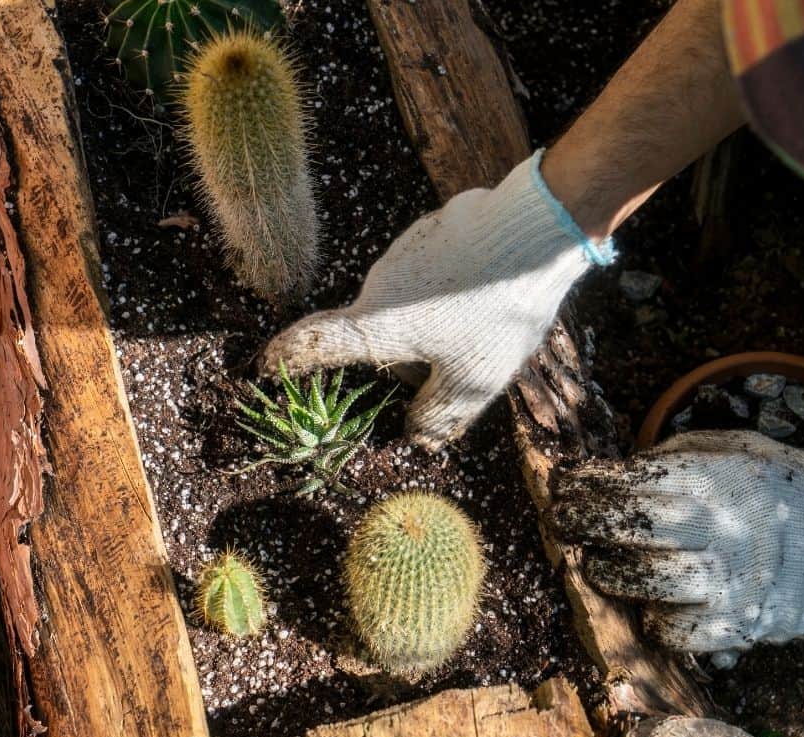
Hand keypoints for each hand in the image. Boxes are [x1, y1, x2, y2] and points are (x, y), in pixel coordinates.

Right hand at [261, 151, 612, 449]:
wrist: (536, 231)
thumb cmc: (497, 313)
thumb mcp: (474, 382)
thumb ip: (439, 415)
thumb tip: (415, 439)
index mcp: (376, 325)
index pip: (314, 344)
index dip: (288, 360)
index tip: (267, 367)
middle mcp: (378, 284)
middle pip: (374, 328)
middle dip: (402, 353)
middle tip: (448, 368)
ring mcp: (404, 251)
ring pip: (407, 299)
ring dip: (433, 320)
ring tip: (484, 328)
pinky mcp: (433, 230)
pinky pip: (432, 272)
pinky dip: (451, 290)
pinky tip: (489, 294)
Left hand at [551, 431, 803, 663]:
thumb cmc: (792, 491)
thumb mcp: (745, 449)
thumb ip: (685, 453)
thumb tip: (626, 467)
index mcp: (720, 478)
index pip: (635, 479)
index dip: (591, 482)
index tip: (566, 483)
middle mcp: (720, 528)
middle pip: (626, 528)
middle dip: (582, 523)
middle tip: (563, 521)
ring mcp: (728, 581)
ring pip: (640, 582)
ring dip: (609, 573)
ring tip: (600, 564)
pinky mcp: (738, 626)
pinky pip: (674, 632)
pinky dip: (655, 621)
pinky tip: (653, 605)